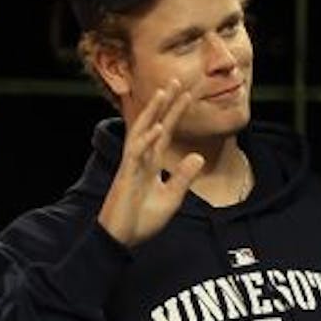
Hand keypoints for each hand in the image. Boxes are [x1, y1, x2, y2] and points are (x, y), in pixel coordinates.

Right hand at [97, 80, 204, 248]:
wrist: (123, 239)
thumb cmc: (142, 219)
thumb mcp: (172, 197)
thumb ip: (184, 177)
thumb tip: (198, 156)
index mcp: (152, 163)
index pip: (166, 132)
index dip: (176, 113)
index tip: (188, 94)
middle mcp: (141, 159)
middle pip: (154, 124)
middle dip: (165, 103)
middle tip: (176, 80)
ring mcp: (132, 166)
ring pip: (142, 132)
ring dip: (153, 113)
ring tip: (163, 93)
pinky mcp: (126, 176)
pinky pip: (136, 154)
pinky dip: (147, 140)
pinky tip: (158, 127)